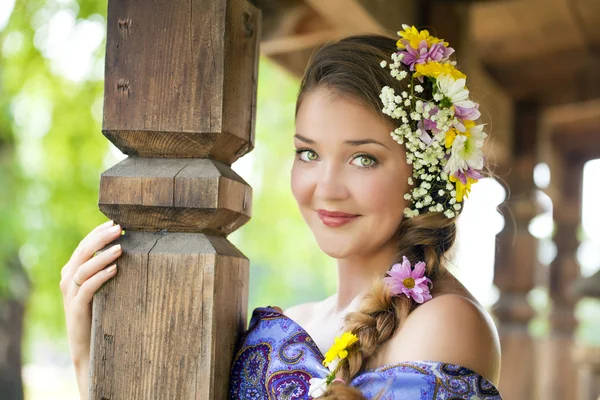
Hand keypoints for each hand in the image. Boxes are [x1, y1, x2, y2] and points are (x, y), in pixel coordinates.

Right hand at [60, 220, 122, 365]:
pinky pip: (87, 288)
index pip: (84, 245)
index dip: (98, 232)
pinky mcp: (76, 308)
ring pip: (84, 268)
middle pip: (83, 252)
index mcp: (72, 270)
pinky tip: (114, 269)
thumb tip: (128, 247)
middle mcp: (68, 279)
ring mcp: (70, 294)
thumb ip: (106, 268)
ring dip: (102, 256)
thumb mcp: (101, 286)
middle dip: (101, 238)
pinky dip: (100, 276)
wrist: (87, 346)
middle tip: (120, 228)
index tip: (116, 222)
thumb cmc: (99, 312)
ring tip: (120, 248)